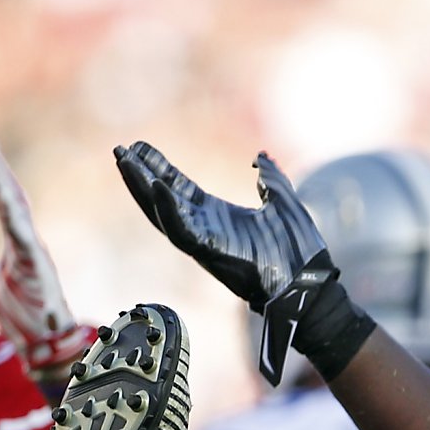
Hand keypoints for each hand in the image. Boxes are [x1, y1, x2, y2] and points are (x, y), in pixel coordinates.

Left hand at [0, 134, 96, 377]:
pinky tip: (5, 197)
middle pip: (14, 198)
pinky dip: (15, 217)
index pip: (6, 203)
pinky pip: (25, 237)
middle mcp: (28, 244)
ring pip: (19, 212)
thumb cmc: (23, 318)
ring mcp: (35, 254)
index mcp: (18, 246)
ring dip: (4, 185)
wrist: (45, 348)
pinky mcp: (38, 268)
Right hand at [115, 142, 345, 381]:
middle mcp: (204, 230)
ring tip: (124, 162)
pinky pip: (183, 231)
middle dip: (139, 176)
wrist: (310, 282)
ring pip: (162, 215)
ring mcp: (205, 243)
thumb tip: (262, 157)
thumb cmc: (299, 251)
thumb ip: (271, 179)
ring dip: (141, 189)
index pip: (178, 189)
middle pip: (161, 199)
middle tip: (119, 150)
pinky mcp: (211, 253)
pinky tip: (157, 186)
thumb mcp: (283, 201)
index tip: (140, 146)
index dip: (158, 168)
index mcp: (217, 217)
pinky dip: (169, 210)